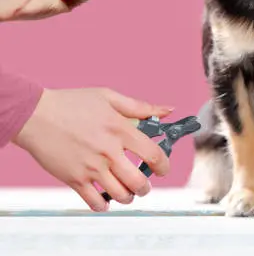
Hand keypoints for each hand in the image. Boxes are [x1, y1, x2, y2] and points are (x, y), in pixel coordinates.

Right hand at [12, 88, 172, 210]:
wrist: (37, 115)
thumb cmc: (73, 103)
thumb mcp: (109, 97)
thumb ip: (140, 107)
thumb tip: (167, 110)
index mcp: (121, 129)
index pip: (153, 154)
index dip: (163, 166)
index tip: (163, 169)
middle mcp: (109, 151)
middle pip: (138, 181)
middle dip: (146, 187)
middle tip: (144, 185)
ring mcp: (91, 167)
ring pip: (120, 194)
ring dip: (128, 197)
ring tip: (127, 192)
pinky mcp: (74, 179)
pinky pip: (95, 202)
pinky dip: (104, 205)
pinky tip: (106, 199)